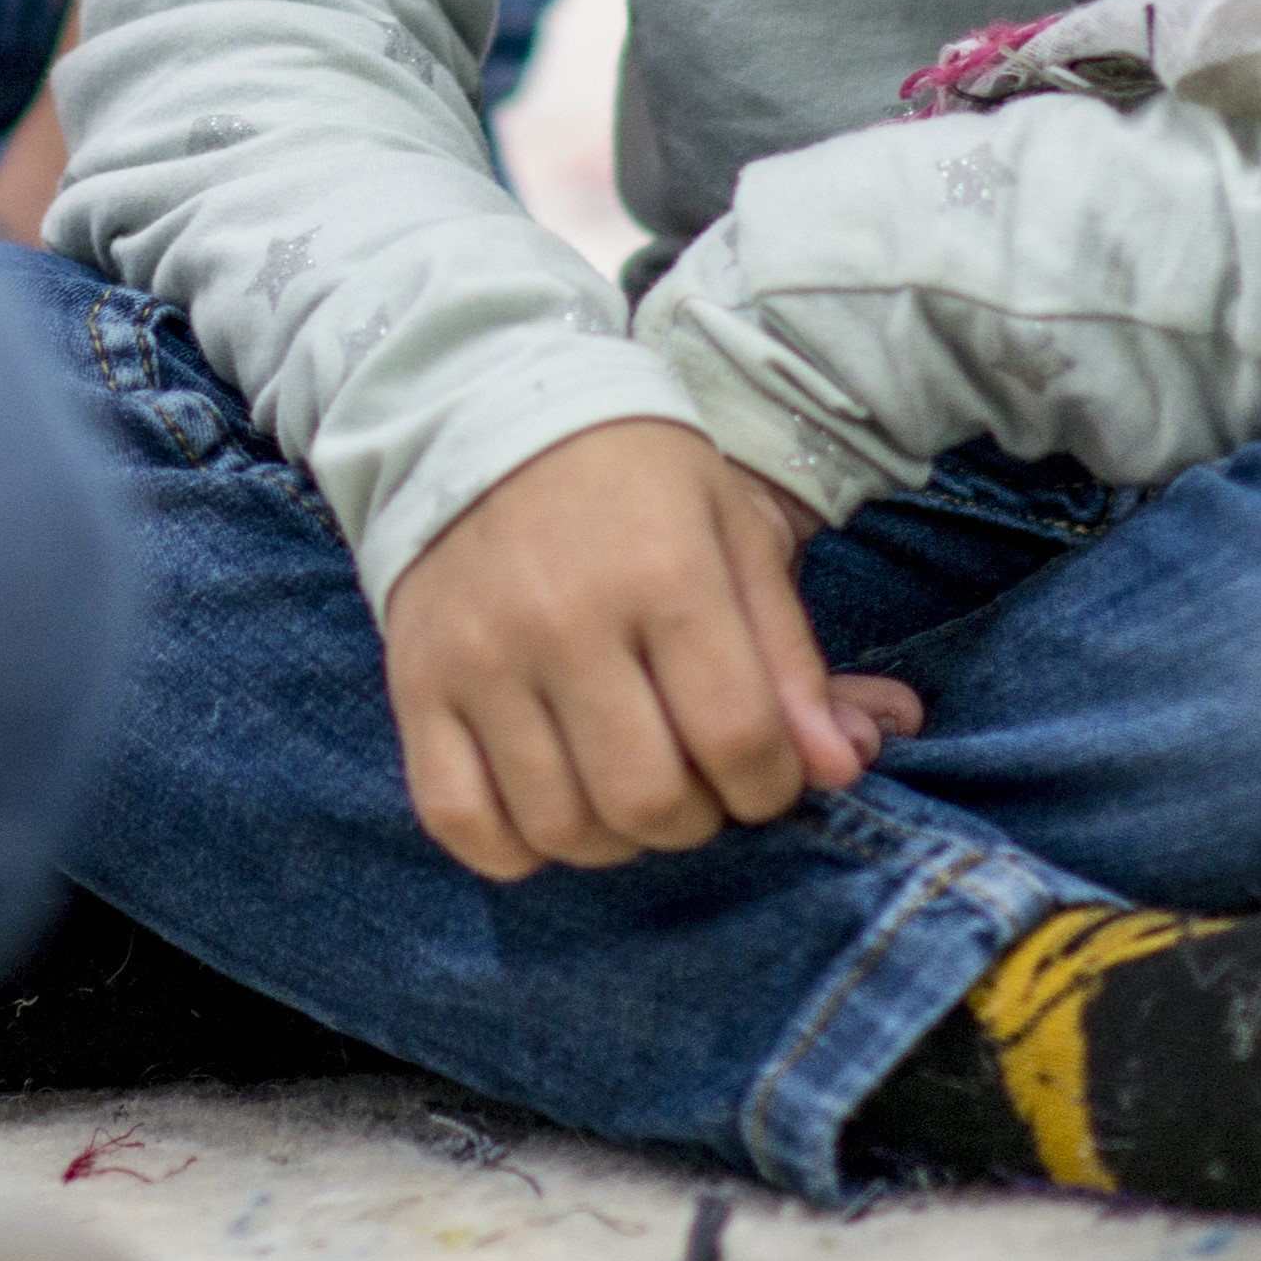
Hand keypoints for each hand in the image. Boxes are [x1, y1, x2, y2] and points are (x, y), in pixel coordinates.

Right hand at [380, 420, 919, 884]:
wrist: (487, 413)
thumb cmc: (635, 479)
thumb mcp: (734, 533)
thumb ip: (792, 657)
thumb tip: (844, 765)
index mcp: (664, 573)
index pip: (739, 738)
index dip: (771, 784)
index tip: (765, 767)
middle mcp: (565, 621)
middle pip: (650, 799)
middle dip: (698, 817)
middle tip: (699, 780)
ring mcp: (481, 660)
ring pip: (560, 825)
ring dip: (614, 839)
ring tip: (629, 789)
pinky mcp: (417, 687)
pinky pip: (461, 821)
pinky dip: (515, 846)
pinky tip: (551, 807)